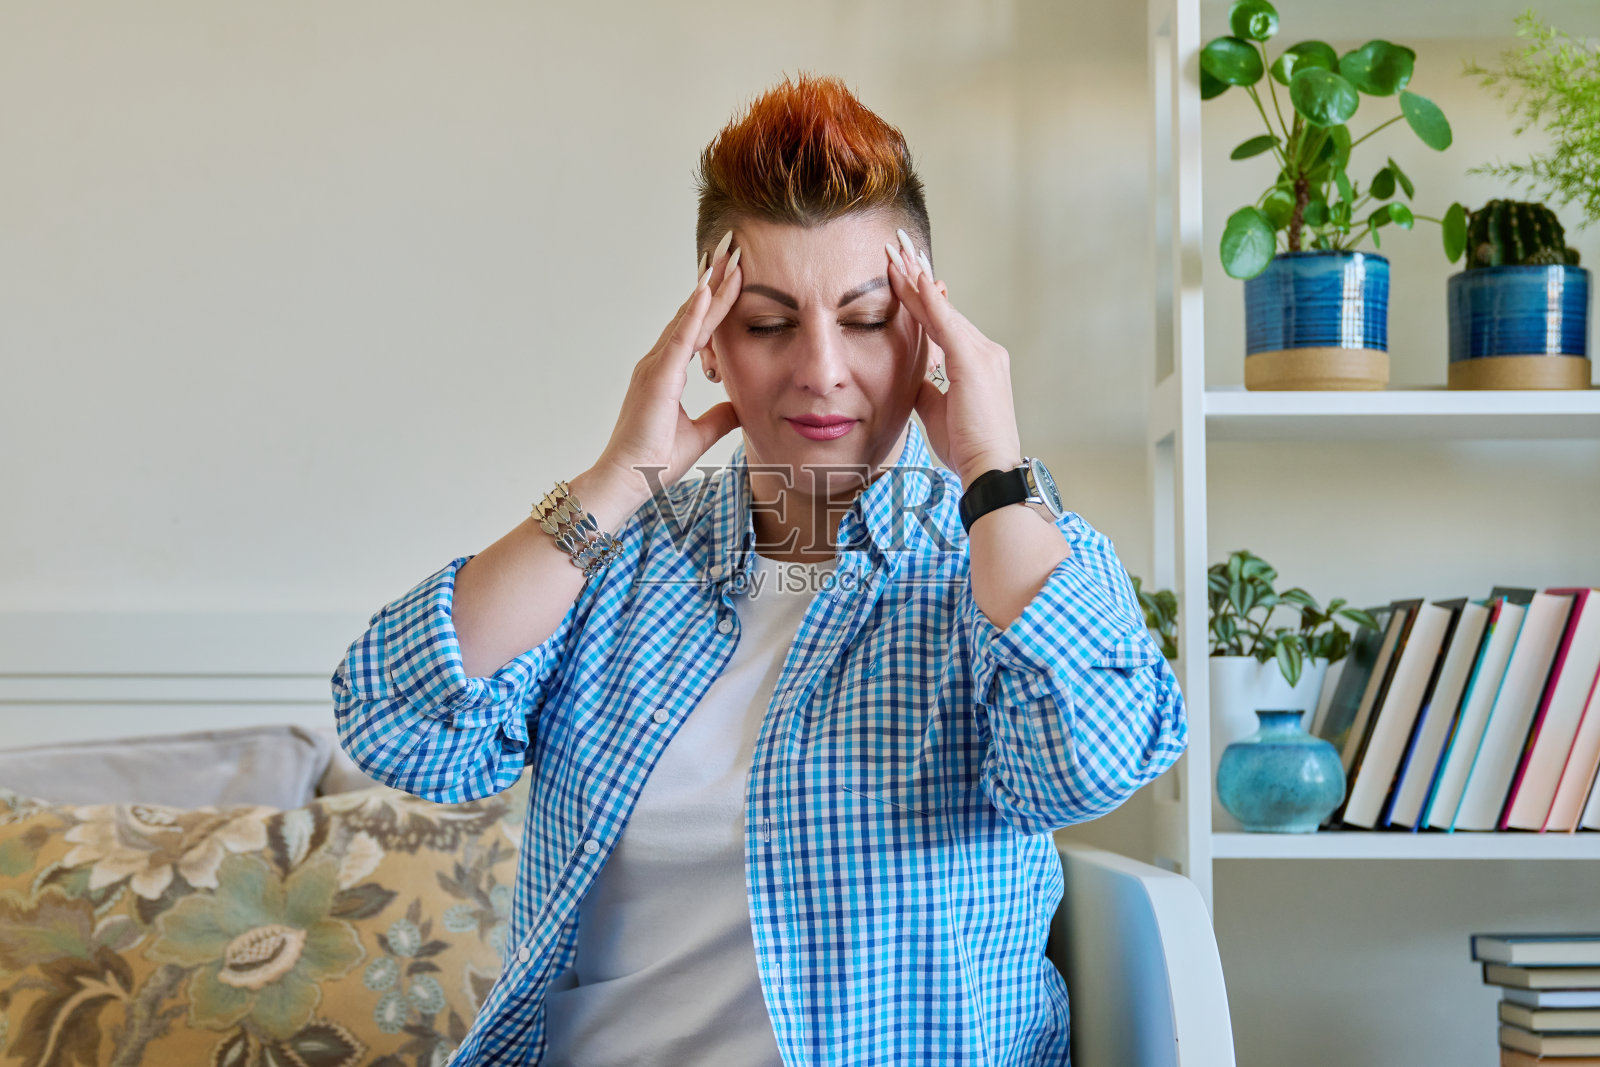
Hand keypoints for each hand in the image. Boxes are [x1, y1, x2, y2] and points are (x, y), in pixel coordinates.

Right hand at [593, 231, 743, 505]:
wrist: (628, 481)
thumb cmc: (653, 461)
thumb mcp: (700, 434)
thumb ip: (719, 417)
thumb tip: (740, 405)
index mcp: (665, 373)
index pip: (697, 328)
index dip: (715, 301)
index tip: (732, 275)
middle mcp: (657, 363)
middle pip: (691, 313)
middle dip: (713, 281)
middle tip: (732, 250)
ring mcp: (655, 367)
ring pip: (688, 318)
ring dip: (709, 287)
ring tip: (728, 258)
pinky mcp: (657, 377)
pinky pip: (681, 338)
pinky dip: (695, 313)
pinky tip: (708, 289)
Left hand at [884, 228, 1023, 488]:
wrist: (987, 468)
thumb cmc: (966, 446)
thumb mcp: (936, 411)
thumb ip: (926, 388)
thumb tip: (911, 377)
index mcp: (977, 363)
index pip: (943, 322)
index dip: (921, 299)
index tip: (901, 275)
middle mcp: (985, 351)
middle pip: (943, 308)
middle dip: (917, 278)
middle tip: (896, 248)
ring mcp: (983, 354)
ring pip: (942, 310)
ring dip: (917, 281)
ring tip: (895, 254)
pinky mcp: (974, 362)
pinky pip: (946, 324)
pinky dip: (929, 301)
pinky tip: (913, 279)